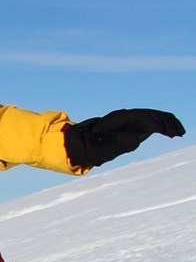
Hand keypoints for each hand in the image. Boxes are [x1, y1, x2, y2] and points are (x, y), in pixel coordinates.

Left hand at [65, 108, 184, 169]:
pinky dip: (165, 126)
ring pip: (154, 117)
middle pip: (150, 114)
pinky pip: (154, 122)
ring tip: (179, 133)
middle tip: (177, 133)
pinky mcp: (136, 125)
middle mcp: (126, 116)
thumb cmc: (90, 146)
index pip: (139, 116)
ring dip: (168, 124)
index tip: (162, 130)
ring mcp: (131, 120)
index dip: (152, 121)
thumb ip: (116, 143)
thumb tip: (136, 138)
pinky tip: (174, 133)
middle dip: (165, 122)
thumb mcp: (99, 147)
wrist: (83, 143)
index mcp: (117, 118)